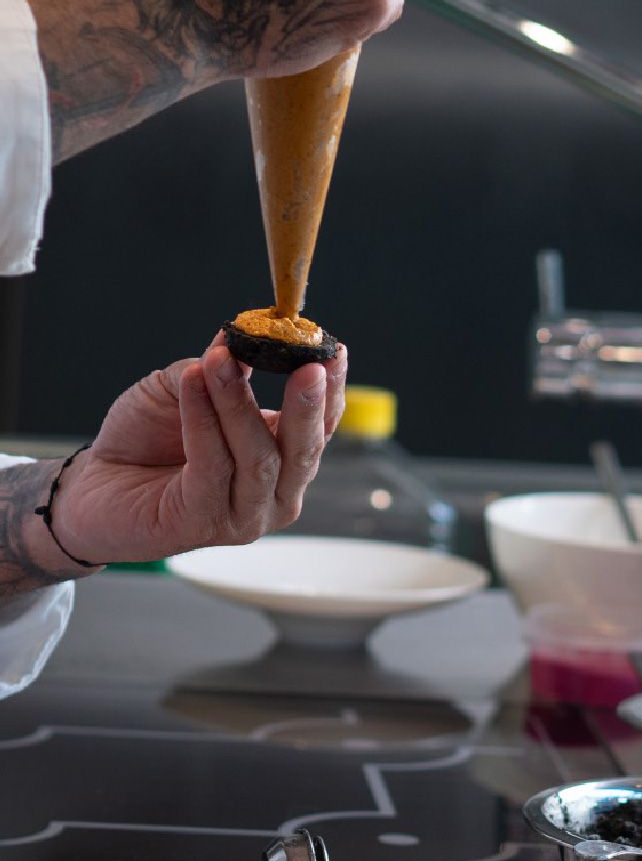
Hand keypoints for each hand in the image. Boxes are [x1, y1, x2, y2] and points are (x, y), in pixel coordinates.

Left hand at [53, 336, 347, 563]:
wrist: (90, 486)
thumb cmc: (145, 439)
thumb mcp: (187, 388)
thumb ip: (218, 369)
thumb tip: (239, 338)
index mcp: (285, 462)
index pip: (322, 427)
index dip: (332, 390)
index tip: (332, 351)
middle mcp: (276, 494)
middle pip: (304, 449)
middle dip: (307, 405)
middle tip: (308, 365)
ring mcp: (245, 516)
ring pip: (258, 457)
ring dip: (239, 403)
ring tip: (220, 361)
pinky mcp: (205, 523)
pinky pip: (212, 465)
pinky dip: (203, 420)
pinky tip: (193, 383)